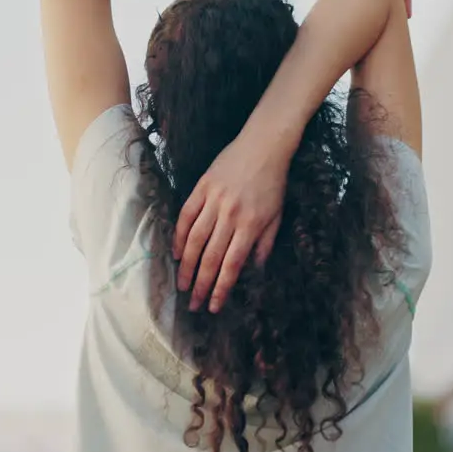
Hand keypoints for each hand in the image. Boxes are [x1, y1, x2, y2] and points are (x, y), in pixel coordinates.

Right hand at [174, 131, 289, 312]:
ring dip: (186, 265)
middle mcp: (230, 216)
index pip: (232, 265)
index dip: (221, 288)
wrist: (264, 145)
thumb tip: (253, 270)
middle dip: (201, 284)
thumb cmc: (273, 183)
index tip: (213, 306)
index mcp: (251, 225)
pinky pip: (186, 216)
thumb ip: (264, 245)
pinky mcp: (202, 187)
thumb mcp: (276, 216)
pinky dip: (179, 236)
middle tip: (193, 304)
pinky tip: (176, 253)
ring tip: (182, 284)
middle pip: (211, 257)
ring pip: (195, 240)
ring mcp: (214, 201)